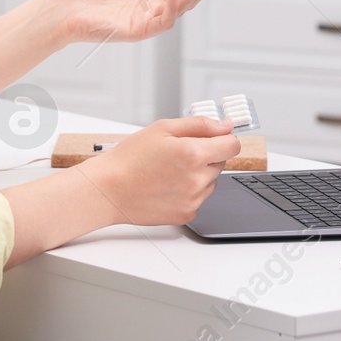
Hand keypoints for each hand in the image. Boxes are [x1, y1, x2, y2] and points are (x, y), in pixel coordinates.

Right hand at [80, 116, 240, 225]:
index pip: (232, 145)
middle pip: (221, 163)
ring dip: (198, 175)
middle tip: (177, 154)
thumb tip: (226, 126)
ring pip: (210, 182)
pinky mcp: (186, 215)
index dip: (223, 139)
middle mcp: (198, 180)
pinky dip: (188, 192)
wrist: (108, 190)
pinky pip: (198, 199)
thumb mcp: (163, 128)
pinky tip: (166, 186)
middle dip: (206, 155)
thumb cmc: (129, 158)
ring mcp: (193, 200)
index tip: (213, 138)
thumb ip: (200, 125)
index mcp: (194, 154)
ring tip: (168, 171)